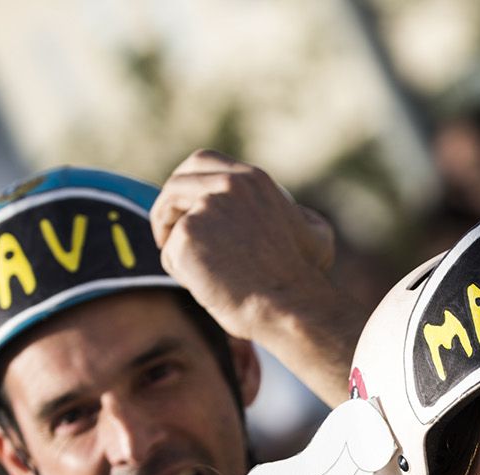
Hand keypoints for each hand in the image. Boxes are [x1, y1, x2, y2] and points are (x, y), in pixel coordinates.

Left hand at [150, 149, 336, 343]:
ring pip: (170, 222)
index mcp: (253, 179)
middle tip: (169, 235)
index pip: (203, 163)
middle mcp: (228, 184)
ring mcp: (205, 207)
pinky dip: (182, 275)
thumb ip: (299, 216)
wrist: (288, 307)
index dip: (186, 183)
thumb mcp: (314, 237)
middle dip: (166, 208)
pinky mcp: (187, 234)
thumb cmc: (300, 282)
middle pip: (176, 184)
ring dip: (174, 245)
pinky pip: (169, 255)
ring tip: (201, 273)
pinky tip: (209, 287)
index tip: (186, 207)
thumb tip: (298, 214)